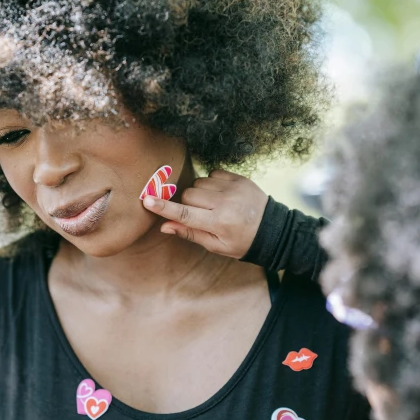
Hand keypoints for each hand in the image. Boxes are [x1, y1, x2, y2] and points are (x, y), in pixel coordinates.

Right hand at [142, 169, 268, 258]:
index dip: (164, 207)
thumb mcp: (216, 245)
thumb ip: (189, 233)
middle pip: (188, 195)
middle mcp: (225, 203)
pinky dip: (212, 184)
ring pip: (198, 183)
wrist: (272, 228)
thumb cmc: (241, 241)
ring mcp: (233, 188)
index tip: (147, 200)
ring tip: (215, 205)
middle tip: (202, 214)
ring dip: (200, 193)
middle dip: (188, 204)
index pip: (185, 214)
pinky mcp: (238, 177)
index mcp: (218, 223)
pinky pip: (212, 174)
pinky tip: (222, 195)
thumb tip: (164, 226)